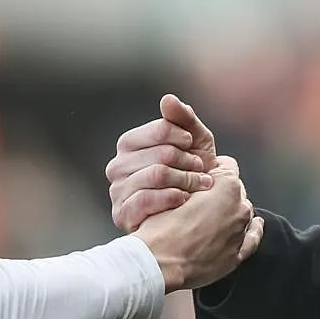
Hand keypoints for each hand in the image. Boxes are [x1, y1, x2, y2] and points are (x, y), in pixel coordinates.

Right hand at [107, 94, 217, 231]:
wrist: (190, 220)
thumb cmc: (190, 176)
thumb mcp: (194, 144)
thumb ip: (183, 119)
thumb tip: (168, 99)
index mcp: (129, 144)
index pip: (160, 129)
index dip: (183, 136)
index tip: (193, 146)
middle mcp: (117, 165)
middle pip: (162, 153)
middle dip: (189, 162)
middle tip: (202, 172)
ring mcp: (117, 190)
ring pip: (156, 174)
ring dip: (186, 180)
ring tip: (200, 186)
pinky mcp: (121, 214)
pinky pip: (147, 199)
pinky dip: (172, 197)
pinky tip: (184, 200)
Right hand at [133, 156, 264, 291]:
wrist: (158, 262)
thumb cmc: (162, 227)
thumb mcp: (171, 188)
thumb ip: (192, 178)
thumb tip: (199, 177)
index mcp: (226, 186)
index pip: (227, 165)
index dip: (212, 167)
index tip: (203, 173)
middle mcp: (239, 207)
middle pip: (235, 190)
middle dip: (221, 191)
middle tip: (200, 198)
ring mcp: (239, 232)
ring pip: (242, 213)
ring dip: (230, 211)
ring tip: (211, 216)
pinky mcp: (235, 254)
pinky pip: (252, 238)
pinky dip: (254, 230)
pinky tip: (255, 225)